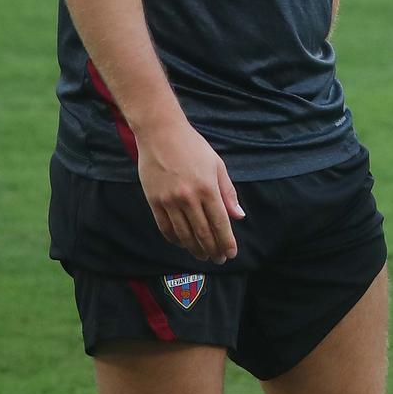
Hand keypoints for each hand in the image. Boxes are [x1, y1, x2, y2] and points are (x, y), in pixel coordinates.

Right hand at [134, 116, 244, 263]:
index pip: (220, 223)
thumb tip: (238, 216)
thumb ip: (228, 192)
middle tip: (218, 259)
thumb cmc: (193, 147)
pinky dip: (175, 239)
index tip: (230, 254)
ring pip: (184, 234)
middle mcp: (189, 198)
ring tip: (203, 255)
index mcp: (208, 188)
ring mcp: (170, 201)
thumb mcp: (217, 165)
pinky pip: (165, 228)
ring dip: (195, 248)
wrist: (161, 134)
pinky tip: (183, 244)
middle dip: (213, 249)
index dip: (226, 241)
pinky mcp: (154, 201)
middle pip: (203, 232)